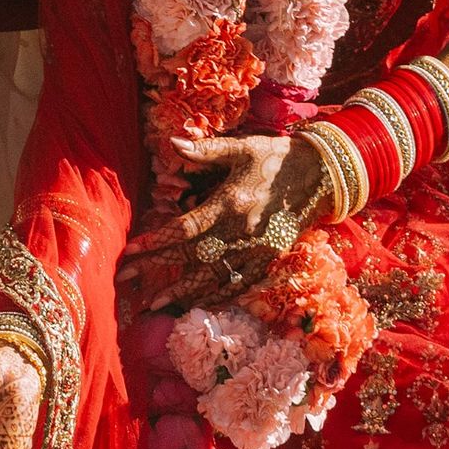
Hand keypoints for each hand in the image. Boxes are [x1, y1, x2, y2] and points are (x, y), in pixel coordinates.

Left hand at [118, 134, 324, 308]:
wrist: (324, 176)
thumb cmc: (278, 158)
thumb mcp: (244, 147)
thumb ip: (207, 150)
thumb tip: (173, 143)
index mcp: (230, 204)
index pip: (184, 229)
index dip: (155, 241)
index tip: (129, 250)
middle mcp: (240, 231)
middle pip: (191, 257)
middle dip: (156, 269)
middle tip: (125, 278)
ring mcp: (255, 250)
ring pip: (212, 277)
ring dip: (181, 292)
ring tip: (153, 305)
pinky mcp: (268, 259)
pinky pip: (239, 283)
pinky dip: (216, 296)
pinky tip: (196, 304)